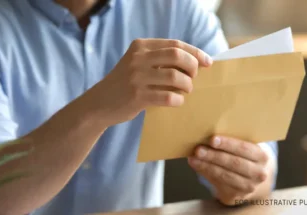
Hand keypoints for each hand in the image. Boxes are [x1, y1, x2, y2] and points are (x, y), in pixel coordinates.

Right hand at [88, 39, 212, 125]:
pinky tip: (177, 101)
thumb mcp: (137, 63)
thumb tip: (194, 63)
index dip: (195, 52)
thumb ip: (159, 59)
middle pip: (177, 56)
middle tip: (194, 77)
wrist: (99, 103)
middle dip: (193, 67)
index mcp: (140, 46)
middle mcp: (138, 58)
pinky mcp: (137, 96)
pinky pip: (168, 97)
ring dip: (187, 85)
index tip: (208, 62)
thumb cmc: (125, 84)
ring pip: (175, 77)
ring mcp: (136, 77)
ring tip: (186, 90)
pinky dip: (178, 100)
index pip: (175, 44)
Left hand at [188, 136, 269, 205]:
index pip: (244, 148)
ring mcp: (249, 187)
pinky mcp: (237, 195)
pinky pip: (219, 184)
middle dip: (214, 156)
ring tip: (193, 158)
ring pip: (225, 175)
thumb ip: (232, 141)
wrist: (253, 177)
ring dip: (207, 166)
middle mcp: (259, 173)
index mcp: (262, 156)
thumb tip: (207, 135)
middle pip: (234, 163)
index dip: (228, 144)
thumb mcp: (245, 147)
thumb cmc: (244, 155)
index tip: (212, 139)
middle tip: (198, 149)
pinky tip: (196, 165)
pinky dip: (205, 173)